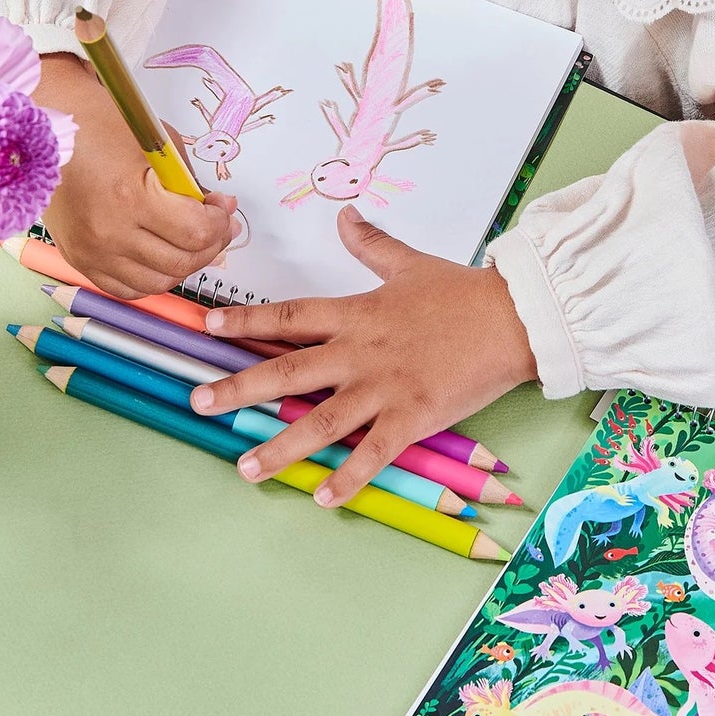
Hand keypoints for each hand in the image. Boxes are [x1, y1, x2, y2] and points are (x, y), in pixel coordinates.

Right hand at [34, 53, 235, 297]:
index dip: (219, 223)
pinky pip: (126, 288)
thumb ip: (189, 184)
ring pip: (157, 283)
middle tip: (216, 226)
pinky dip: (150, 278)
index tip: (222, 207)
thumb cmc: (99, 126)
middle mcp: (109, 233)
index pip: (196, 233)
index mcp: (130, 197)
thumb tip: (215, 212)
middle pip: (181, 262)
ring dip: (183, 265)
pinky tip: (159, 257)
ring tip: (189, 243)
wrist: (43, 130)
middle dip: (211, 245)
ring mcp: (92, 252)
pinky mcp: (79, 260)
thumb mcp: (157, 145)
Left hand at [188, 206, 537, 504]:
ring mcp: (384, 388)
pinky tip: (322, 498)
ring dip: (280, 448)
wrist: (515, 318)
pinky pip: (373, 453)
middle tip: (199, 403)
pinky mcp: (413, 418)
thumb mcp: (411, 264)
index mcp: (357, 314)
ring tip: (245, 470)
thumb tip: (346, 217)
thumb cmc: (464, 293)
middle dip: (239, 389)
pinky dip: (348, 478)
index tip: (207, 327)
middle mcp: (360, 353)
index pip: (289, 317)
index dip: (246, 321)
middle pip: (288, 371)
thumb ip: (372, 245)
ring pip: (321, 422)